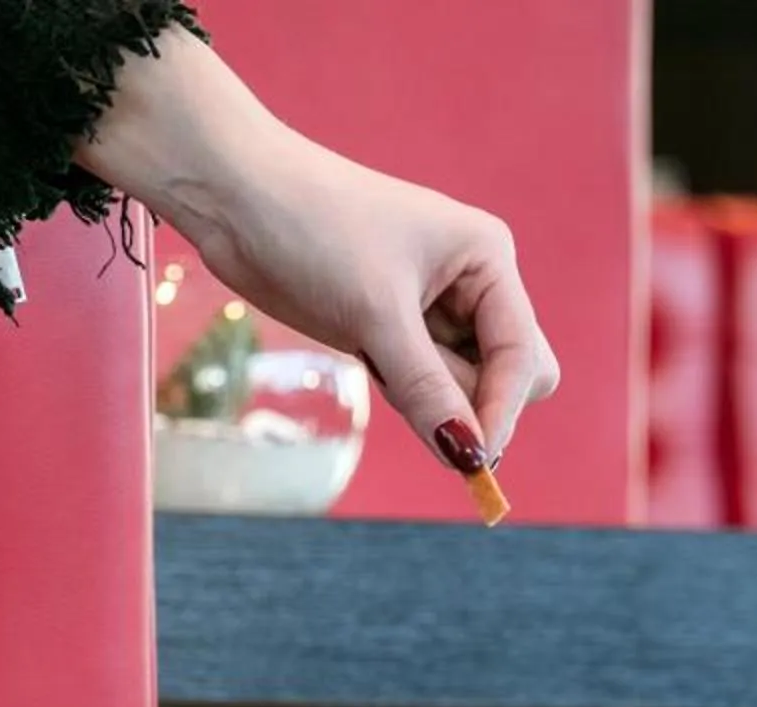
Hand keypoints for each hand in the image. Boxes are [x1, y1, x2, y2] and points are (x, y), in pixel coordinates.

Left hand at [80, 28, 558, 465]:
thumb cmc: (311, 230)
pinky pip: (423, 380)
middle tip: (409, 387)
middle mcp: (472, 282)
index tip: (472, 460)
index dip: (502, 410)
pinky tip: (363, 354)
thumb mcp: (376, 316)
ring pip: (462, 385)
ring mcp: (434, 306)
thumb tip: (470, 460)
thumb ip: (429, 392)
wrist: (234, 195)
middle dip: (470, 398)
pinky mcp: (395, 325)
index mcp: (487, 258)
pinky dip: (403, 387)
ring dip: (427, 393)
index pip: (523, 356)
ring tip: (371, 350)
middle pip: (509, 374)